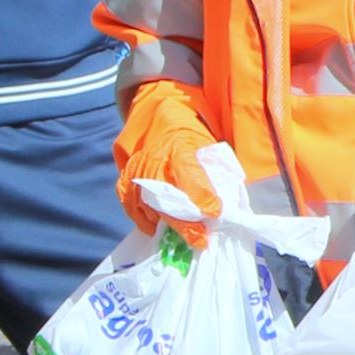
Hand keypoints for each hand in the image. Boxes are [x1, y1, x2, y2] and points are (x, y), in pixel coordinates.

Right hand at [115, 87, 222, 233]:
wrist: (161, 116)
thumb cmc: (192, 136)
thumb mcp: (209, 147)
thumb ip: (216, 174)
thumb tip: (228, 205)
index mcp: (179, 146)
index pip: (189, 175)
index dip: (202, 197)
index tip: (215, 214)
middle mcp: (154, 159)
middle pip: (166, 196)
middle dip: (185, 222)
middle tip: (201, 239)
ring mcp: (136, 170)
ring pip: (147, 205)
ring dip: (165, 224)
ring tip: (184, 237)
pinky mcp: (125, 179)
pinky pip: (131, 205)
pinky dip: (144, 220)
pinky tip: (158, 228)